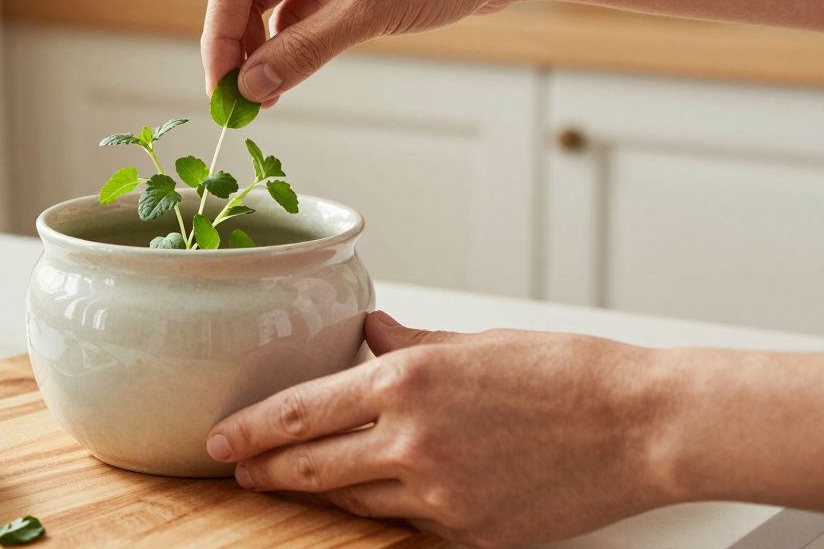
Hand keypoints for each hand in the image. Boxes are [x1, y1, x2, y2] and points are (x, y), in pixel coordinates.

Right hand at [201, 0, 528, 102]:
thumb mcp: (366, 14)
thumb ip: (302, 52)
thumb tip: (252, 86)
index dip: (220, 38)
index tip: (220, 86)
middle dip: (237, 46)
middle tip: (236, 98)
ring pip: (268, 3)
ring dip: (262, 48)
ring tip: (262, 94)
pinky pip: (297, 7)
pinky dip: (289, 41)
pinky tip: (286, 74)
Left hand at [205, 312, 673, 547]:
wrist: (641, 426)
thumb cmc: (565, 373)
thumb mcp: (474, 344)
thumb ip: (409, 344)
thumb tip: (367, 335)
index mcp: (406, 381)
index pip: (300, 413)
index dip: (250, 431)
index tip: (221, 439)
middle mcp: (412, 440)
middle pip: (310, 467)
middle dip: (266, 470)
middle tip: (240, 470)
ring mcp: (440, 494)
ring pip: (352, 501)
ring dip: (320, 492)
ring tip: (295, 483)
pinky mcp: (470, 533)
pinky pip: (407, 523)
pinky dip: (387, 508)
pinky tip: (376, 496)